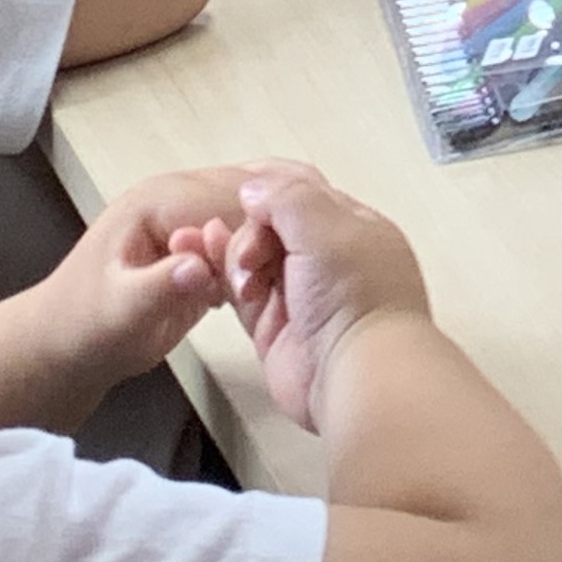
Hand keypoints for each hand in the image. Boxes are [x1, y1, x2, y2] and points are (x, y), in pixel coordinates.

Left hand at [44, 166, 252, 389]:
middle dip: (269, 238)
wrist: (63, 346)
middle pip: (255, 196)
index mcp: (161, 198)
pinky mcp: (205, 237)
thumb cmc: (84, 329)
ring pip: (260, 210)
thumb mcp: (118, 314)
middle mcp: (184, 192)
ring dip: (270, 246)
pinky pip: (250, 232)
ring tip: (262, 288)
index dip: (253, 236)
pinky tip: (255, 288)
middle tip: (263, 287)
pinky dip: (262, 256)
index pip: (233, 200)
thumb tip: (201, 268)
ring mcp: (195, 212)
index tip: (256, 281)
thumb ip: (158, 288)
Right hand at [215, 163, 430, 433]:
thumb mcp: (327, 228)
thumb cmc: (355, 295)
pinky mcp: (274, 328)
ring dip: (233, 255)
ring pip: (254, 259)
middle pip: (273, 227)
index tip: (240, 199)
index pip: (304, 195)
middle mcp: (328, 258)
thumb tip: (254, 187)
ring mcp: (300, 294)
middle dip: (251, 233)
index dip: (270, 194)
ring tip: (232, 267)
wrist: (356, 375)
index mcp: (353, 226)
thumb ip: (288, 199)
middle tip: (250, 257)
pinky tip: (206, 266)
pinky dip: (225, 280)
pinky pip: (242, 294)